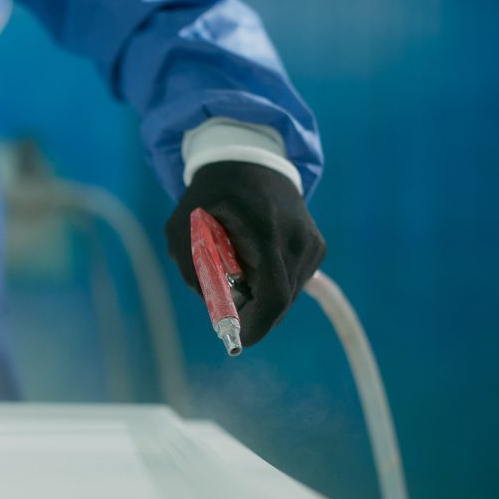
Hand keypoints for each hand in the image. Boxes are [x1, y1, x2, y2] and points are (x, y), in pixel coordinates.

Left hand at [165, 161, 325, 346]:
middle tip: (227, 305)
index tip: (238, 338)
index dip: (257, 325)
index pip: (273, 296)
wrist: (249, 160)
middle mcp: (297, 239)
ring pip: (288, 295)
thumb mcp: (182, 229)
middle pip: (281, 303)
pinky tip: (254, 264)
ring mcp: (311, 243)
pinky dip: (272, 284)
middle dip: (253, 313)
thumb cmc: (208, 196)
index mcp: (265, 232)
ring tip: (237, 272)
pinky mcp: (316, 247)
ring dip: (261, 297)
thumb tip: (213, 307)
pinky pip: (293, 282)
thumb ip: (192, 269)